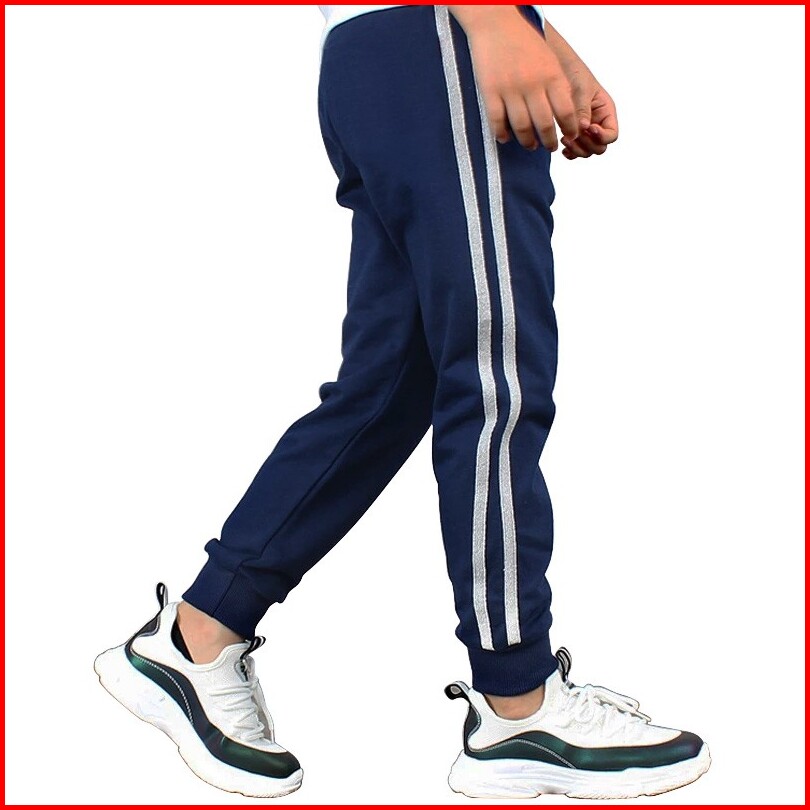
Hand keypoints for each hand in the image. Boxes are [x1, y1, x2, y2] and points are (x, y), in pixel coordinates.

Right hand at [449, 5, 580, 151]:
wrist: (495, 22)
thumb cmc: (524, 41)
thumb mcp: (549, 60)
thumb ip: (556, 85)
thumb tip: (564, 114)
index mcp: (551, 75)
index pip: (566, 112)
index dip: (569, 129)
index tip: (569, 137)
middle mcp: (532, 85)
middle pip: (545, 124)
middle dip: (549, 141)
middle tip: (550, 147)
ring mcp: (510, 89)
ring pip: (522, 128)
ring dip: (527, 142)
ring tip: (530, 145)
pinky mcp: (490, 91)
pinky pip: (497, 122)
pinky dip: (502, 134)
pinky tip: (505, 138)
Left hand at [560, 80, 618, 159]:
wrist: (557, 69)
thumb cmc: (573, 74)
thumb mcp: (581, 88)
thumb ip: (583, 108)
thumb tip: (583, 128)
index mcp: (606, 112)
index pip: (612, 135)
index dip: (602, 136)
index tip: (589, 128)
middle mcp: (598, 123)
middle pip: (599, 147)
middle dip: (587, 145)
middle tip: (572, 136)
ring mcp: (585, 131)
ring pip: (587, 151)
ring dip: (577, 149)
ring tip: (564, 139)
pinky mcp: (573, 134)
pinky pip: (575, 151)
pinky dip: (570, 153)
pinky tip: (562, 147)